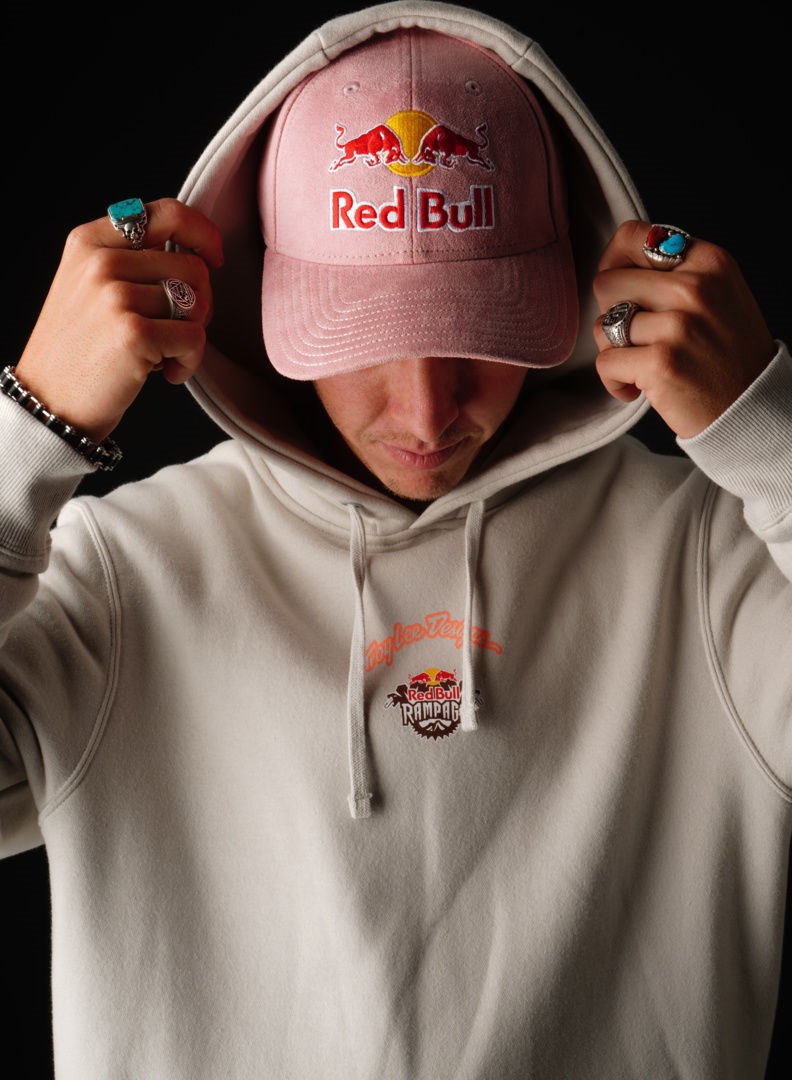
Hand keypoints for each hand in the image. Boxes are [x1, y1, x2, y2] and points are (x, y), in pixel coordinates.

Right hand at [15, 198, 223, 441]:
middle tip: (177, 330)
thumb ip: (132, 260)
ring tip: (165, 354)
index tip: (214, 257)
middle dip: (200, 302)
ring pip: (198, 303)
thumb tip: (197, 253)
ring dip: (193, 335)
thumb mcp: (88, 286)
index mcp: (91, 242)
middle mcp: (102, 262)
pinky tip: (168, 373)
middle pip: (193, 266)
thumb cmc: (80, 349)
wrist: (50, 401)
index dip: (203, 233)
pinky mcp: (134, 334)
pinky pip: (195, 338)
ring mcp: (116, 297)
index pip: (167, 213)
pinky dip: (190, 362)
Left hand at [592, 219, 775, 438]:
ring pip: (602, 326)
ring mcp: (678, 326)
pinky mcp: (661, 363)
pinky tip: (636, 389)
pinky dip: (614, 382)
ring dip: (613, 351)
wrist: (751, 407)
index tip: (618, 289)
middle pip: (607, 283)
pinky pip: (605, 363)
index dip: (612, 263)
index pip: (633, 237)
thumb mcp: (717, 294)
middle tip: (636, 337)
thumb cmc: (726, 353)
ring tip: (641, 364)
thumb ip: (675, 272)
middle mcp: (695, 288)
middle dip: (611, 313)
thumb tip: (615, 263)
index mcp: (709, 262)